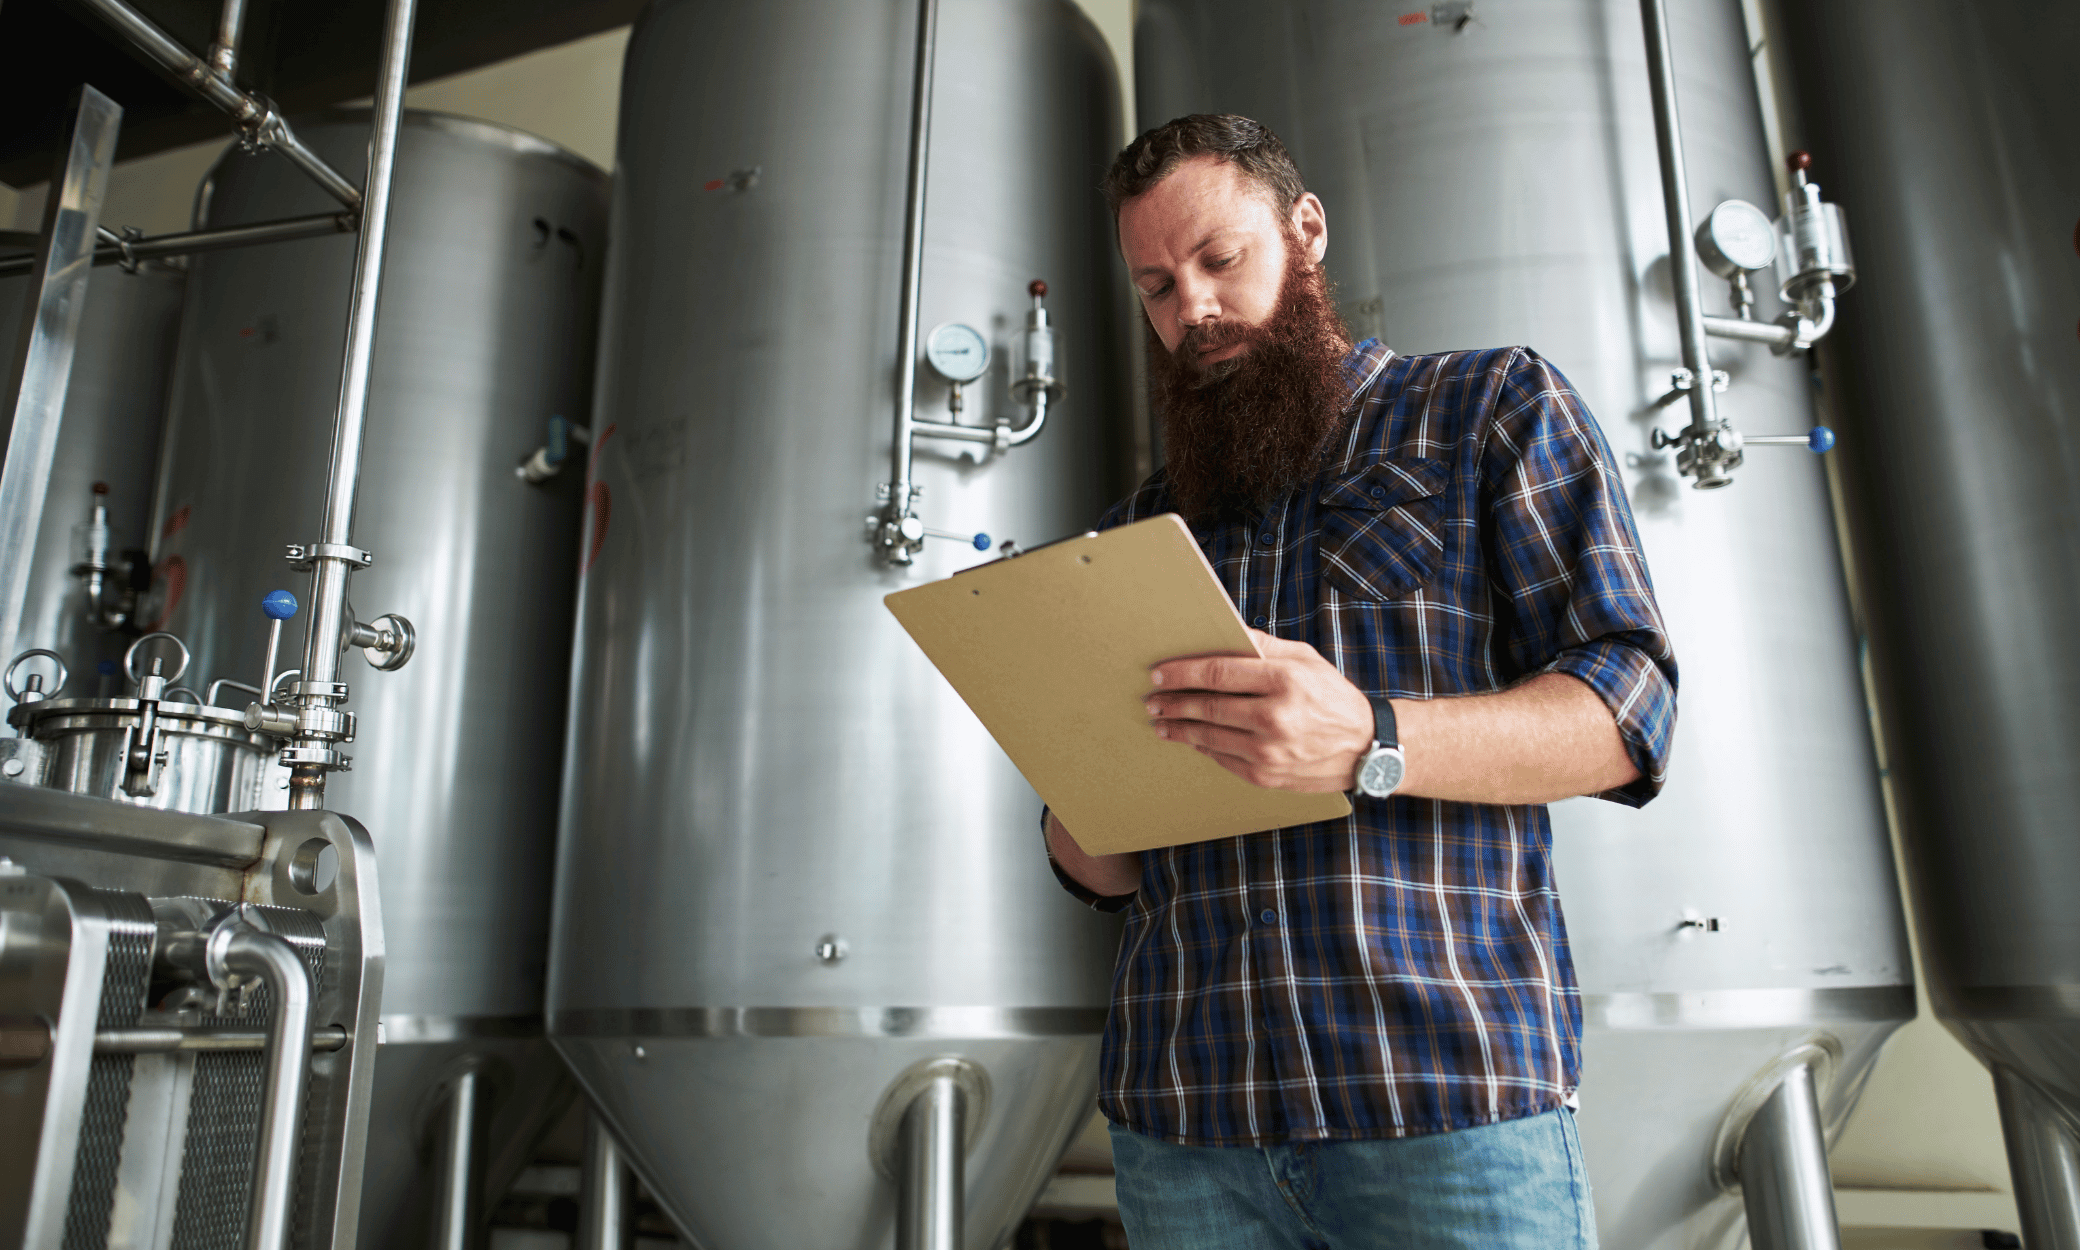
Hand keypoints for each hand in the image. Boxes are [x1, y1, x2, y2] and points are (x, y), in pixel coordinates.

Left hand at [1145, 629, 1375, 791]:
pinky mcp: (1266, 776)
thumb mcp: (1306, 659)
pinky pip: (1223, 759)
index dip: (1183, 673)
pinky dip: (1202, 747)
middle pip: (1207, 708)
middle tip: (1152, 699)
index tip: (1159, 673)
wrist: (1367, 748)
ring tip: (1161, 721)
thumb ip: (1264, 646)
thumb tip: (1224, 631)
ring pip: (1209, 737)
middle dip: (1173, 702)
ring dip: (1179, 729)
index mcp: (1285, 681)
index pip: (1219, 673)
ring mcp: (1270, 751)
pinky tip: (1190, 739)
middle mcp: (1275, 718)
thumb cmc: (1333, 696)